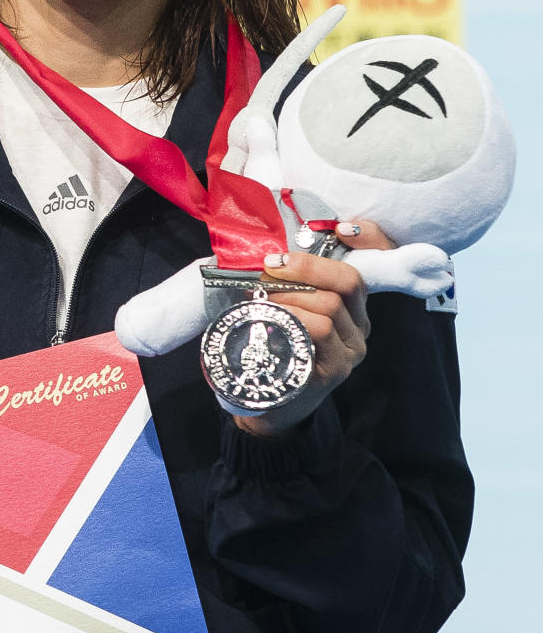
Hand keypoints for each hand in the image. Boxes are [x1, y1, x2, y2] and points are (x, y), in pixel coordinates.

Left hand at [232, 231, 376, 437]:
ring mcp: (351, 350)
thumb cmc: (275, 347)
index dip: (367, 239)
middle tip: (271, 267)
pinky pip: (319, 331)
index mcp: (353, 307)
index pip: (370, 265)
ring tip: (262, 295)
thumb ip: (288, 281)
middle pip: (348, 282)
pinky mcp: (335, 370)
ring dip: (291, 294)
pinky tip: (269, 316)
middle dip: (306, 268)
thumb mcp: (286, 308)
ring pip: (331, 306)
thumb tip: (265, 248)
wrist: (269, 404)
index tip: (340, 228)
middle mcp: (360, 327)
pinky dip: (291, 316)